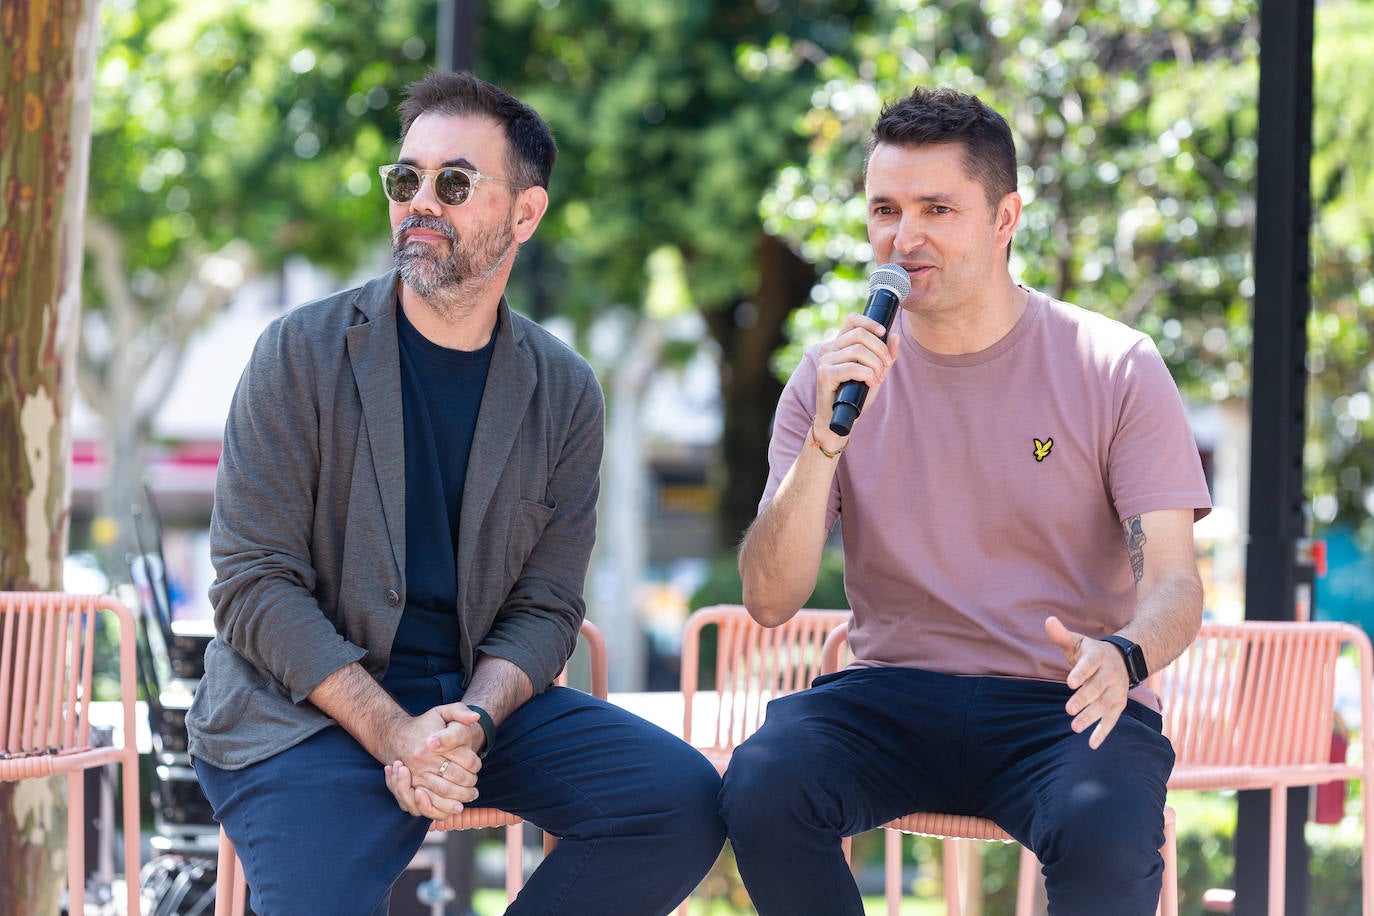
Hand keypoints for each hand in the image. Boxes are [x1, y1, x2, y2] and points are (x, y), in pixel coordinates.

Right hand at [381, 704, 482, 817]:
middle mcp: (424, 760)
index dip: (475, 765)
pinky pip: (428, 802)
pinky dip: (442, 807)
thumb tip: (475, 717)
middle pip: (456, 777)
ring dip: (460, 797)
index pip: (465, 759)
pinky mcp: (411, 785)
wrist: (396, 735)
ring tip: (469, 797)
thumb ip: (460, 711)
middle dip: (470, 783)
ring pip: (444, 791)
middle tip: (475, 786)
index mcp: (435, 744)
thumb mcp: (441, 712)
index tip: (477, 766)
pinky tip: (454, 806)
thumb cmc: (425, 725)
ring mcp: (416, 774)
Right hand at [813, 311, 901, 440]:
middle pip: (860, 334)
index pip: (852, 320)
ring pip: (858, 350)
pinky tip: (870, 383)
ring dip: (875, 364)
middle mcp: (829, 349)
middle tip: (885, 366)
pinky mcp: (825, 375)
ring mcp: (824, 361)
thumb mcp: (875, 372)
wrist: (838, 419)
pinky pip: (853, 367)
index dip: (870, 322)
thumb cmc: (855, 395)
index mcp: (838, 344)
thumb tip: (895, 336)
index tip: (884, 333)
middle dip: (879, 349)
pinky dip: (867, 374)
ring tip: (878, 378)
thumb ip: (885, 356)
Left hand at [1045, 616, 1129, 749]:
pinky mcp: (1119, 704)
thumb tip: (1048, 620)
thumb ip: (1061, 634)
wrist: (1122, 659)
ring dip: (1091, 717)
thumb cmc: (1090, 651)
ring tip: (1074, 727)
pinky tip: (1092, 744)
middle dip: (1084, 699)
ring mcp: (1116, 690)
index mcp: (1098, 656)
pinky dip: (1103, 732)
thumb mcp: (1077, 641)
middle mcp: (1110, 674)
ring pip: (1104, 705)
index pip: (1089, 664)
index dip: (1080, 673)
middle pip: (1097, 688)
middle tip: (1069, 709)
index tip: (1069, 682)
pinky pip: (1112, 719)